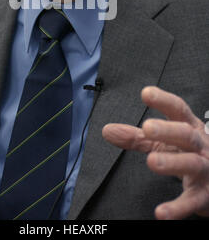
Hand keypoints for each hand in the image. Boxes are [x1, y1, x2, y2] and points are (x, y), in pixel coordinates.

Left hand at [102, 86, 208, 219]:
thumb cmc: (189, 154)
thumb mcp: (164, 142)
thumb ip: (136, 137)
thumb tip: (108, 130)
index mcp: (189, 127)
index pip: (178, 109)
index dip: (163, 100)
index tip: (146, 92)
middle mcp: (200, 145)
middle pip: (186, 134)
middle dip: (168, 130)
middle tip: (147, 128)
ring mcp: (205, 169)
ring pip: (191, 163)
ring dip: (172, 162)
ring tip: (152, 161)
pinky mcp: (205, 195)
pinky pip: (192, 201)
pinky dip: (177, 208)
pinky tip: (161, 213)